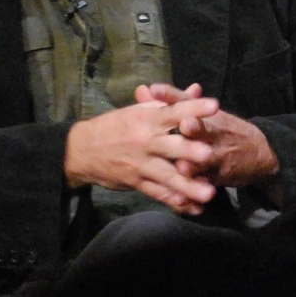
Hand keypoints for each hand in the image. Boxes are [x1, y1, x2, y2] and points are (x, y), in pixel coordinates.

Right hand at [65, 95, 220, 214]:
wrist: (81, 151)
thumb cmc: (116, 126)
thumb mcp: (139, 110)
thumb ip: (170, 102)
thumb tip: (197, 88)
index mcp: (148, 119)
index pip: (173, 112)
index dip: (193, 109)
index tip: (215, 106)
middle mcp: (146, 142)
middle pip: (171, 147)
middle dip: (190, 151)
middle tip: (210, 154)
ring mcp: (141, 164)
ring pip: (167, 176)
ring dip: (188, 186)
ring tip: (210, 193)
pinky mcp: (137, 182)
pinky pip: (158, 194)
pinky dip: (175, 201)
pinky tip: (194, 208)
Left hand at [135, 83, 280, 191]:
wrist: (259, 153)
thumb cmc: (224, 130)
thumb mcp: (205, 113)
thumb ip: (173, 102)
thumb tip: (146, 89)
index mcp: (205, 116)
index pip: (187, 102)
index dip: (172, 96)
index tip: (156, 89)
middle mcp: (212, 133)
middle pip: (201, 129)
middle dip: (194, 128)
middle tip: (185, 124)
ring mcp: (217, 155)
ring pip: (204, 160)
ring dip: (193, 164)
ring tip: (183, 168)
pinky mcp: (219, 176)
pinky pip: (204, 185)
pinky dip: (193, 193)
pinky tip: (182, 199)